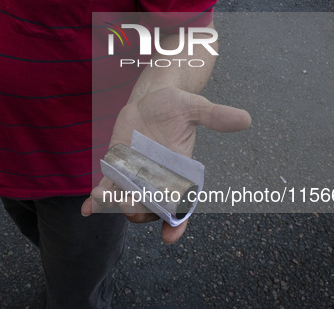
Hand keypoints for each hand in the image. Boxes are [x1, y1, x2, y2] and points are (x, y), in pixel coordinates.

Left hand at [81, 87, 250, 242]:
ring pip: (127, 201)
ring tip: (102, 196)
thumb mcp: (194, 107)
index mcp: (180, 174)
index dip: (178, 223)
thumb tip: (245, 119)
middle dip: (139, 210)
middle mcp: (158, 180)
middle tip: (128, 203)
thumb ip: (215, 116)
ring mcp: (136, 177)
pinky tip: (88, 207)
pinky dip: (98, 200)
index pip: (182, 205)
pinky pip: (108, 189)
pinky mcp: (118, 169)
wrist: (151, 97)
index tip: (169, 237)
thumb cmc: (176, 104)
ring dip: (115, 204)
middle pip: (150, 208)